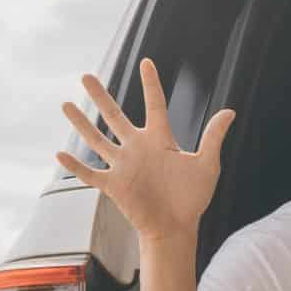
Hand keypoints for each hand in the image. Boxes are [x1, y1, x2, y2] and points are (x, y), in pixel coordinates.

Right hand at [56, 59, 234, 240]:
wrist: (176, 227)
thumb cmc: (192, 197)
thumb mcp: (206, 164)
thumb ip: (213, 137)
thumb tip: (230, 111)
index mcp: (159, 139)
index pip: (154, 104)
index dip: (151, 84)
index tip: (146, 62)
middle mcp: (137, 148)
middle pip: (115, 116)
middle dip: (100, 96)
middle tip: (86, 76)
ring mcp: (123, 166)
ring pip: (96, 140)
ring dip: (81, 123)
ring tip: (66, 104)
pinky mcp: (113, 186)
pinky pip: (90, 174)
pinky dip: (74, 166)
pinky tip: (59, 154)